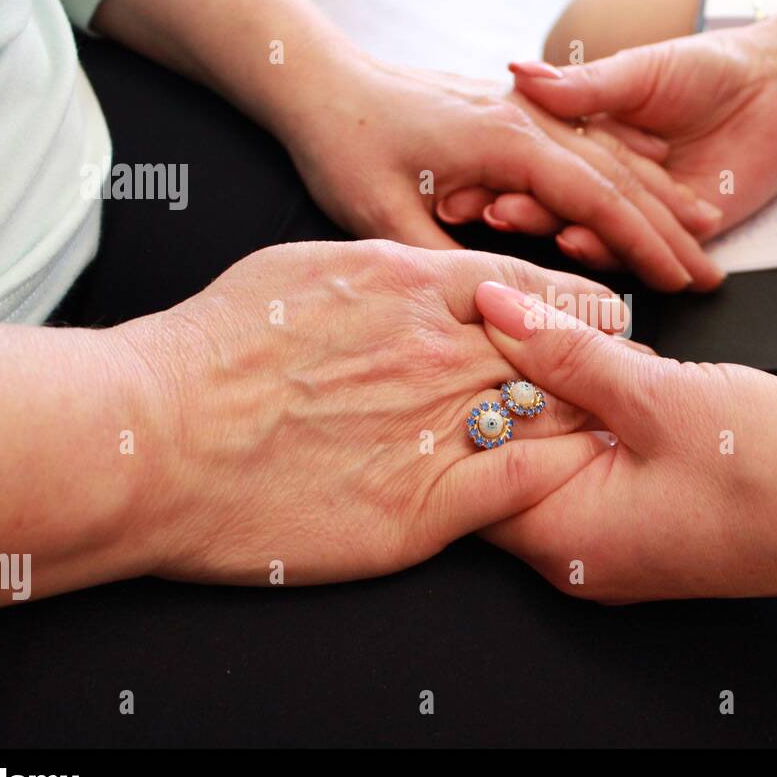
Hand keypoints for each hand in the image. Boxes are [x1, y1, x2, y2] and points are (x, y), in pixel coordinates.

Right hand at [115, 241, 629, 585]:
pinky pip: (523, 486)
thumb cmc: (210, 351)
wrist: (149, 441)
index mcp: (411, 287)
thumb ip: (382, 269)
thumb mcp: (302, 271)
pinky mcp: (423, 507)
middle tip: (627, 371)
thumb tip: (429, 275)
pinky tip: (574, 475)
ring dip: (589, 418)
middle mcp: (438, 353)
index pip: (538, 287)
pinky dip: (557, 476)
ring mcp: (436, 429)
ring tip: (611, 423)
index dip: (582, 304)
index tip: (603, 317)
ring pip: (556, 415)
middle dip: (602, 361)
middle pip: (563, 350)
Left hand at [283, 56, 724, 291]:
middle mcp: (527, 119)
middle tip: (711, 268)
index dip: (642, 243)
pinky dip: (631, 154)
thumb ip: (448, 261)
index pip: (595, 199)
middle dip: (670, 225)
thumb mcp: (384, 218)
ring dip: (661, 189)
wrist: (325, 84)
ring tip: (705, 223)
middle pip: (620, 174)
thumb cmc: (348, 147)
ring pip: (612, 149)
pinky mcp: (516, 110)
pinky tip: (656, 165)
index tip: (681, 278)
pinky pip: (589, 131)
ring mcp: (525, 109)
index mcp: (507, 143)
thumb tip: (503, 305)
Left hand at [471, 281, 776, 601]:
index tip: (478, 328)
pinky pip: (598, 461)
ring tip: (589, 338)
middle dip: (519, 384)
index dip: (466, 390)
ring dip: (567, 393)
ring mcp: (616, 541)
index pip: (466, 468)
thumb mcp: (658, 394)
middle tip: (536, 319)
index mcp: (563, 538)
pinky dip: (603, 414)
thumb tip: (498, 312)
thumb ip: (566, 352)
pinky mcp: (649, 520)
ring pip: (558, 452)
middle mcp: (579, 553)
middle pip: (509, 458)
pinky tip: (630, 372)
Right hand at [502, 24, 776, 270]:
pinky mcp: (670, 240)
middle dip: (525, 210)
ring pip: (591, 231)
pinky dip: (611, 251)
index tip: (471, 180)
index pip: (533, 162)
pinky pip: (635, 252)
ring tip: (548, 232)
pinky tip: (590, 247)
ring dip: (563, 234)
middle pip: (554, 201)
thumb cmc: (708, 68)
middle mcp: (602, 180)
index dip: (503, 171)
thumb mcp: (637, 71)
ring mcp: (635, 214)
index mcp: (583, 139)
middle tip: (496, 213)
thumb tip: (523, 72)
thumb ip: (585, 86)